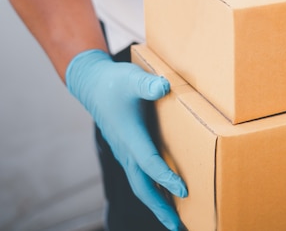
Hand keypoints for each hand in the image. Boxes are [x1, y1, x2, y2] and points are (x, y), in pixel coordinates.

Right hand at [66, 49, 187, 229]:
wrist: (92, 84)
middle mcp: (126, 150)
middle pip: (142, 186)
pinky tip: (166, 192)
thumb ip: (148, 84)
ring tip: (176, 220)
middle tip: (178, 226)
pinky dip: (152, 188)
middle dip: (160, 207)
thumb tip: (163, 87)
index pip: (149, 163)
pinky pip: (140, 175)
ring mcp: (125, 152)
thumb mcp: (133, 79)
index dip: (166, 177)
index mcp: (130, 137)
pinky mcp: (127, 149)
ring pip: (140, 184)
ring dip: (157, 202)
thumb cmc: (115, 82)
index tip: (185, 191)